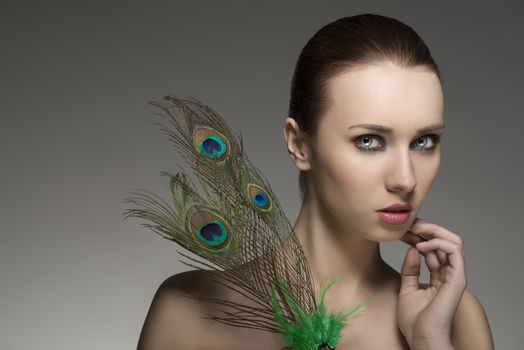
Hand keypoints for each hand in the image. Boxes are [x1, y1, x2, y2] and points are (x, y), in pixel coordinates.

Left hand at [397, 218, 466, 347]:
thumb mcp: (407, 288)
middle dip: (427, 229)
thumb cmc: (415, 320)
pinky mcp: (457, 279)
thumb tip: (413, 249)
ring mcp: (454, 276)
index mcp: (439, 277)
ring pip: (453, 241)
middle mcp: (449, 274)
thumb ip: (410, 269)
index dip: (418, 236)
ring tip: (415, 230)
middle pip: (445, 241)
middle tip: (409, 224)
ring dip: (433, 231)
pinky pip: (454, 251)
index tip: (402, 231)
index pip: (433, 248)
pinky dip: (437, 243)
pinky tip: (420, 246)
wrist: (421, 337)